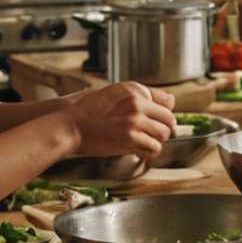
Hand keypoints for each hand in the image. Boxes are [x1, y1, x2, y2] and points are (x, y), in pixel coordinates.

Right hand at [60, 83, 174, 166]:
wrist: (71, 124)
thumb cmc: (90, 110)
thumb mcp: (115, 93)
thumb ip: (139, 96)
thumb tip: (170, 102)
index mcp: (135, 90)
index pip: (168, 101)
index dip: (166, 114)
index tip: (162, 120)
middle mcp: (137, 104)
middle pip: (169, 119)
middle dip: (166, 128)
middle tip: (158, 134)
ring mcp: (134, 122)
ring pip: (163, 134)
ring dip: (158, 140)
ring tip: (148, 142)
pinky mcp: (130, 140)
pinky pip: (153, 148)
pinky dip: (150, 152)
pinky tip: (142, 150)